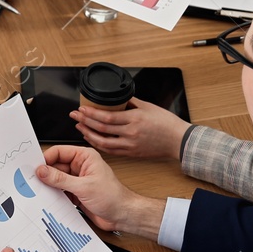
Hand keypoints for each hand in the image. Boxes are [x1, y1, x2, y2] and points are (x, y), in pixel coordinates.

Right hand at [39, 145, 164, 237]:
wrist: (122, 215)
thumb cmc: (113, 197)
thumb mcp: (83, 187)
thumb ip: (60, 179)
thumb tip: (42, 171)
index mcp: (85, 157)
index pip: (59, 152)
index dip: (46, 159)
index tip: (35, 168)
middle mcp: (80, 166)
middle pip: (55, 166)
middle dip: (45, 174)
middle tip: (34, 182)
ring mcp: (77, 180)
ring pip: (56, 179)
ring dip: (49, 186)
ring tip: (42, 192)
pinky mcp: (75, 192)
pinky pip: (59, 191)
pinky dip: (54, 195)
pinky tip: (50, 200)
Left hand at [71, 98, 188, 159]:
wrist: (177, 140)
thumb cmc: (166, 123)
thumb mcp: (148, 106)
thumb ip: (131, 102)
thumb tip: (117, 97)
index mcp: (134, 119)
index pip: (107, 117)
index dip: (91, 113)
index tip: (81, 109)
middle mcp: (130, 133)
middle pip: (101, 129)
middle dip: (84, 121)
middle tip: (74, 115)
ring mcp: (130, 145)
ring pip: (103, 142)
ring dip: (88, 134)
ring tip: (79, 127)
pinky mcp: (131, 153)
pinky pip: (110, 150)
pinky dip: (99, 144)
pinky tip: (92, 139)